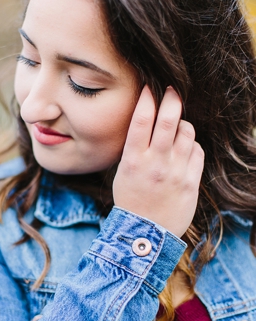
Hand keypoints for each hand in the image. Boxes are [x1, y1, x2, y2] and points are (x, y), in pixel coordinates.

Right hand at [113, 86, 203, 236]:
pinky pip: (197, 151)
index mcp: (133, 160)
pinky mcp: (192, 181)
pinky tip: (184, 149)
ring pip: (187, 133)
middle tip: (172, 90)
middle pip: (169, 120)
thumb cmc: (130, 199)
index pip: (141, 120)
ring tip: (176, 126)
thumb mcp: (123, 172)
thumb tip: (147, 120)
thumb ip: (136, 148)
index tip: (150, 88)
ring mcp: (176, 172)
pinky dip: (192, 145)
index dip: (147, 99)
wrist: (145, 233)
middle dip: (172, 99)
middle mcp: (156, 163)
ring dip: (182, 124)